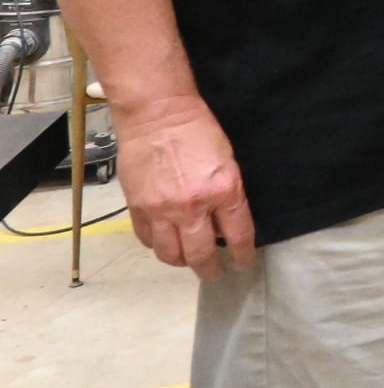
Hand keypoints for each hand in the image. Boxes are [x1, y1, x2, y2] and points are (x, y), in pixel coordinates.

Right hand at [113, 93, 254, 280]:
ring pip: (170, 255)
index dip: (242, 254)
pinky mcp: (137, 208)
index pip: (238, 235)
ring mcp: (161, 210)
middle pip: (201, 254)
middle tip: (214, 272)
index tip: (243, 263)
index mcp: (223, 191)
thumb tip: (224, 223)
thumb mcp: (228, 161)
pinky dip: (158, 246)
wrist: (158, 114)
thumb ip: (228, 194)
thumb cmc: (199, 129)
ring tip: (188, 259)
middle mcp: (192, 207)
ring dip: (181, 261)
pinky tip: (165, 242)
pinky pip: (147, 240)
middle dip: (210, 269)